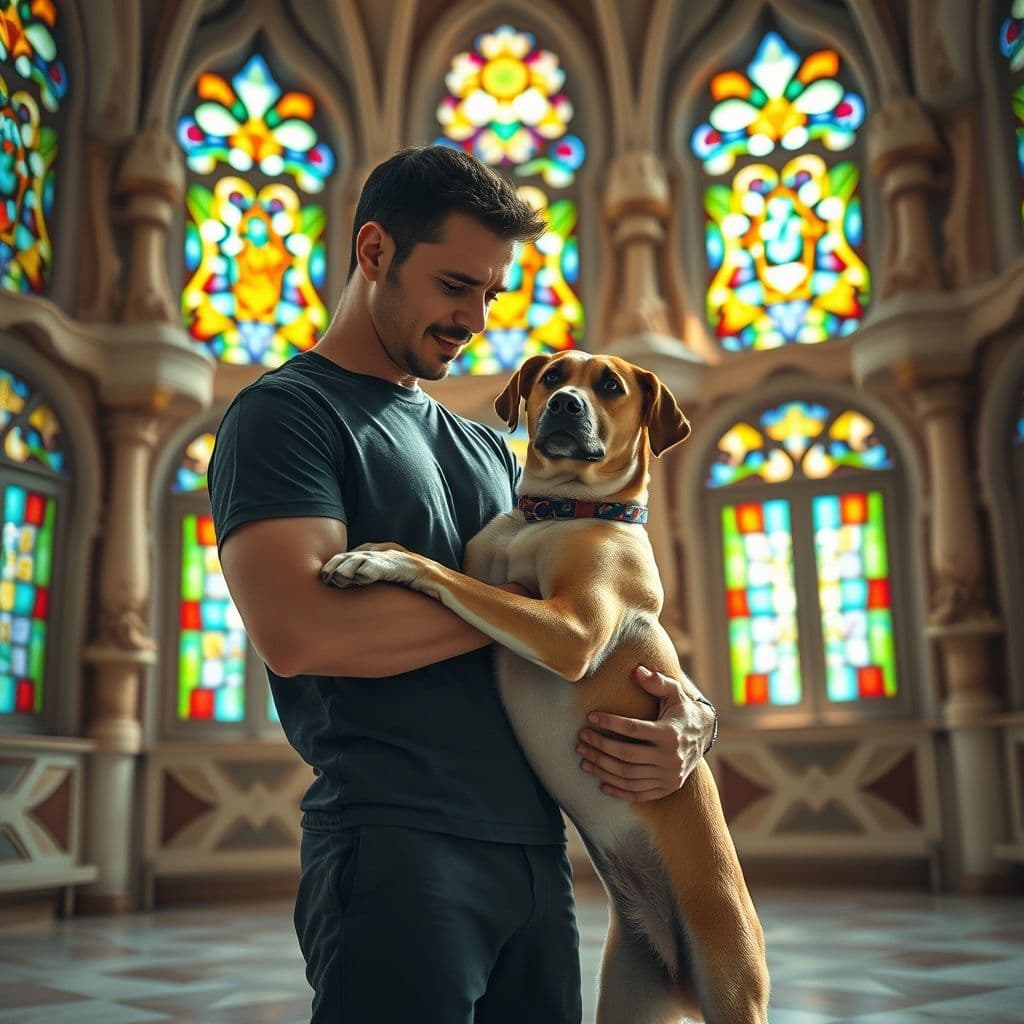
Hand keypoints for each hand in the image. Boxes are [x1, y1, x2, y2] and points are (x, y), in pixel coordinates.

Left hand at [576, 666, 716, 801]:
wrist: (705, 735)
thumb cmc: (682, 709)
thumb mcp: (674, 692)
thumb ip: (656, 681)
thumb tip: (637, 670)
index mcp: (670, 733)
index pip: (632, 729)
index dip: (609, 723)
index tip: (590, 717)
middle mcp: (671, 757)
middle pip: (626, 755)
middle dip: (599, 747)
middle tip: (581, 738)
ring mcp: (669, 776)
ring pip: (628, 776)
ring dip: (602, 769)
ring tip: (583, 758)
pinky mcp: (667, 788)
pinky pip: (639, 794)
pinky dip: (618, 791)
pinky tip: (601, 784)